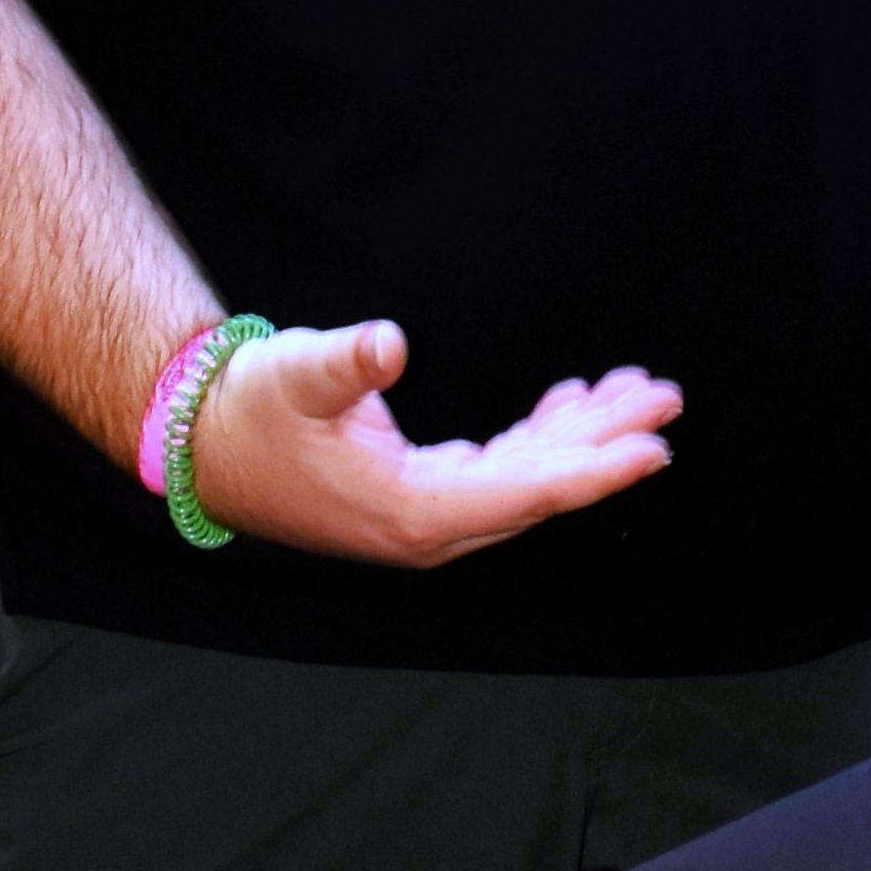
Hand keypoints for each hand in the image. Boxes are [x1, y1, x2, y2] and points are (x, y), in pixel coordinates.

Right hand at [180, 320, 679, 566]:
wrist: (204, 441)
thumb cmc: (252, 408)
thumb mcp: (295, 374)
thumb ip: (346, 362)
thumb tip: (387, 344)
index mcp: (412, 511)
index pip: (526, 493)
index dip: (594, 470)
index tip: (655, 448)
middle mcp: (432, 526)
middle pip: (541, 486)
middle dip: (606, 442)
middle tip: (666, 396)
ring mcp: (429, 514)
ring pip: (528, 477)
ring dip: (581, 435)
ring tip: (637, 387)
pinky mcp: (422, 492)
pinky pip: (503, 470)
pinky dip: (542, 435)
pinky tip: (572, 399)